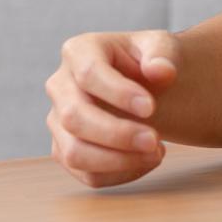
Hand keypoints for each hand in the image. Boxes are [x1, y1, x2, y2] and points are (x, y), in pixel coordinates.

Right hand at [45, 29, 181, 187]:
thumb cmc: (148, 62)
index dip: (118, 93)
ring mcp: (58, 121)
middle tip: (154, 141)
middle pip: (74, 117)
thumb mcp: (161, 47)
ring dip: (117, 161)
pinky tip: (145, 161)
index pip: (88, 73)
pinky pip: (85, 174)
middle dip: (116, 134)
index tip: (151, 107)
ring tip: (155, 153)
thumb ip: (163, 54)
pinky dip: (119, 174)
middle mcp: (60, 85)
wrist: (145, 85)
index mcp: (79, 51)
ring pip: (74, 152)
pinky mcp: (65, 150)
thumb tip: (162, 71)